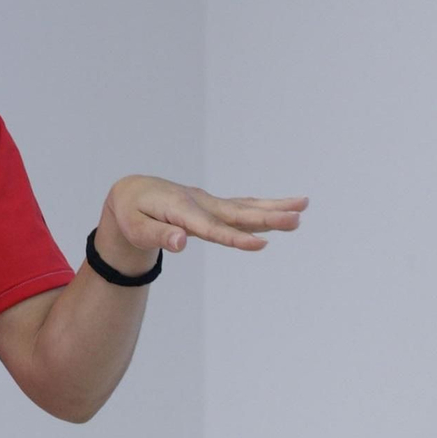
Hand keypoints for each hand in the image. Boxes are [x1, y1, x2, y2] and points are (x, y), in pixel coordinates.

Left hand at [96, 175, 307, 273]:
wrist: (133, 192)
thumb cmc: (132, 213)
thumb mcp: (136, 228)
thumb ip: (159, 235)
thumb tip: (181, 243)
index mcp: (180, 208)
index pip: (212, 228)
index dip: (236, 238)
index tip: (262, 245)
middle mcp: (199, 202)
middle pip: (237, 213)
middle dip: (268, 217)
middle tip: (297, 218)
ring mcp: (208, 202)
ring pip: (245, 206)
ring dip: (273, 207)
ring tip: (303, 206)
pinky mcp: (213, 206)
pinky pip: (241, 207)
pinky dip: (262, 208)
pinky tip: (284, 210)